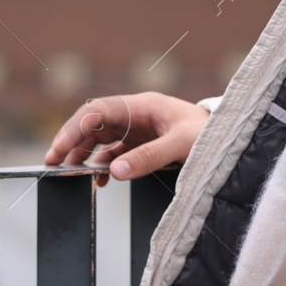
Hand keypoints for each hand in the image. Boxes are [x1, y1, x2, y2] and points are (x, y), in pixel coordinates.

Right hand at [43, 92, 209, 185]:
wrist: (232, 138)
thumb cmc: (211, 133)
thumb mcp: (182, 145)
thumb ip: (149, 157)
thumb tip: (113, 170)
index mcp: (143, 105)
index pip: (98, 111)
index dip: (75, 128)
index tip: (60, 149)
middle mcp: (136, 114)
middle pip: (93, 124)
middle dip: (71, 141)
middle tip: (53, 163)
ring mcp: (138, 129)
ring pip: (100, 138)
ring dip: (83, 154)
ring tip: (69, 172)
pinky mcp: (143, 144)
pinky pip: (114, 153)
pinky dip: (103, 165)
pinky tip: (99, 180)